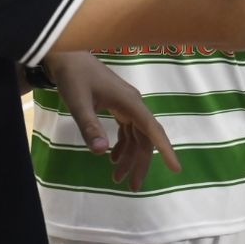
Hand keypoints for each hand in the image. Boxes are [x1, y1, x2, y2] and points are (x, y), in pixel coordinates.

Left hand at [46, 51, 180, 190]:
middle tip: (132, 187)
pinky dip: (123, 146)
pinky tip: (113, 158)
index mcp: (130, 103)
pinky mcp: (119, 106)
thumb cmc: (74, 77)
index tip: (176, 169)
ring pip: (137, 136)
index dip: (165, 150)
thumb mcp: (78, 103)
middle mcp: (134, 105)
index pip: (153, 130)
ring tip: (117, 178)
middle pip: (145, 138)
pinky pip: (128, 130)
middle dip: (141, 163)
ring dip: (130, 157)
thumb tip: (101, 152)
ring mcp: (127, 105)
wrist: (68, 56)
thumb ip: (90, 127)